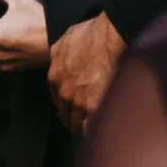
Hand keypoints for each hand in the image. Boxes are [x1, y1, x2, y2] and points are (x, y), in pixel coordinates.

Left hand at [49, 12, 125, 130]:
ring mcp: (81, 103)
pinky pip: (94, 127)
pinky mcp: (98, 108)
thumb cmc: (89, 35)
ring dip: (87, 126)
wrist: (111, 37)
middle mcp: (65, 94)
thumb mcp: (63, 44)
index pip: (58, 101)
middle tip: (87, 121)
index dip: (67, 106)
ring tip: (99, 128)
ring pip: (81, 124)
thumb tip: (59, 65)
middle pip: (69, 115)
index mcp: (55, 79)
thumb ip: (58, 59)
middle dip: (76, 118)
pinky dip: (98, 130)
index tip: (74, 110)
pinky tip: (106, 130)